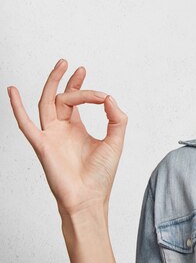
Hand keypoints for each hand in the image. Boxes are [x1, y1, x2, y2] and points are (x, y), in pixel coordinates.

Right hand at [7, 59, 127, 216]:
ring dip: (52, 84)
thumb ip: (116, 118)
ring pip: (46, 103)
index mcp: (76, 129)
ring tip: (61, 65)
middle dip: (65, 80)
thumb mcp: (116, 140)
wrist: (89, 197)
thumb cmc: (101, 174)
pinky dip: (17, 108)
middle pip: (60, 98)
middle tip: (72, 65)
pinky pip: (26, 124)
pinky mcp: (42, 145)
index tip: (103, 96)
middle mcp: (61, 130)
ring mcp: (50, 136)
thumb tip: (108, 97)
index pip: (76, 101)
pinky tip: (12, 91)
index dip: (88, 91)